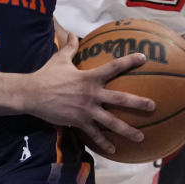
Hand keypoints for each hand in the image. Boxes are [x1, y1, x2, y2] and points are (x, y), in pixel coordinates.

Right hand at [28, 32, 154, 153]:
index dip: (129, 61)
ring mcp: (86, 110)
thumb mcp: (60, 59)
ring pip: (111, 122)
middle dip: (138, 103)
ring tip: (141, 137)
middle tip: (153, 106)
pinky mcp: (78, 122)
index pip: (114, 67)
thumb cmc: (46, 75)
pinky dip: (104, 143)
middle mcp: (91, 95)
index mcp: (89, 77)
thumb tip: (71, 33)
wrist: (31, 94)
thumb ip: (69, 47)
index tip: (144, 58)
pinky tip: (114, 150)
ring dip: (127, 130)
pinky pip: (93, 135)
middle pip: (119, 99)